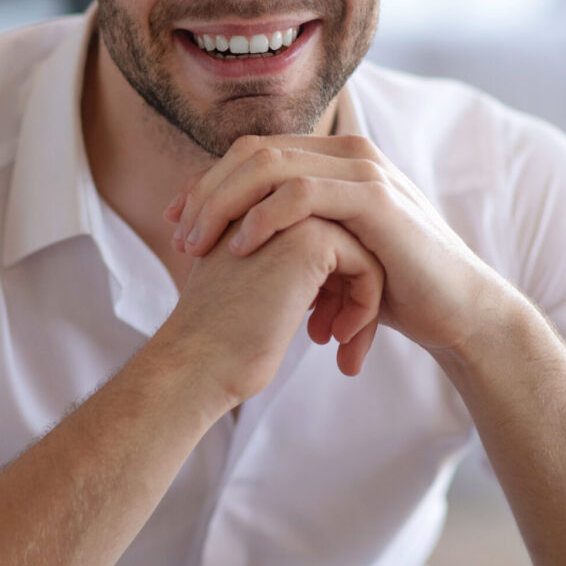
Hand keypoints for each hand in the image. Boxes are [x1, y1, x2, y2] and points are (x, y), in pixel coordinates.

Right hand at [158, 215, 383, 406]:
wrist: (198, 362)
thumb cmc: (217, 340)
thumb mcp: (244, 285)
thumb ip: (274, 265)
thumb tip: (326, 280)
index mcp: (250, 210)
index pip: (317, 236)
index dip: (327, 281)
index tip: (318, 323)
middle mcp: (269, 204)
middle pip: (341, 239)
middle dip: (346, 290)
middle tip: (334, 334)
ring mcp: (291, 216)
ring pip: (359, 250)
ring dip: (359, 301)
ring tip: (341, 340)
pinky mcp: (312, 240)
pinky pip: (366, 265)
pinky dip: (364, 305)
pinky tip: (340, 338)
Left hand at [164, 133, 501, 356]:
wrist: (454, 312)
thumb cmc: (389, 287)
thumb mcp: (329, 253)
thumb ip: (290, 234)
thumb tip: (232, 241)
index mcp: (331, 160)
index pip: (251, 155)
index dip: (206, 184)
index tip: (174, 222)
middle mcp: (345, 153)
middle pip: (251, 153)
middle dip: (206, 194)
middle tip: (179, 238)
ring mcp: (362, 171)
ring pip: (269, 166)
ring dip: (223, 205)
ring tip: (198, 247)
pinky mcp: (375, 199)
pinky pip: (301, 194)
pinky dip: (262, 217)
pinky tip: (241, 248)